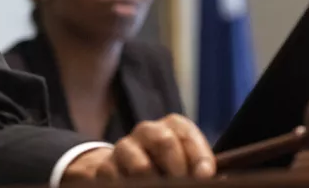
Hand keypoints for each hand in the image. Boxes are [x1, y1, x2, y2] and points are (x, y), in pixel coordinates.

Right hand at [63, 114, 215, 182]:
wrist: (127, 171)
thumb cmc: (168, 167)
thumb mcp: (186, 162)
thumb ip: (198, 167)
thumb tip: (204, 176)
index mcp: (171, 126)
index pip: (185, 133)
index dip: (199, 156)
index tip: (204, 175)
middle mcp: (146, 131)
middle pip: (164, 141)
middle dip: (177, 170)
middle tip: (182, 185)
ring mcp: (124, 148)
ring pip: (140, 167)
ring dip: (152, 183)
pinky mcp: (104, 167)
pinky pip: (116, 180)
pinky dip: (129, 187)